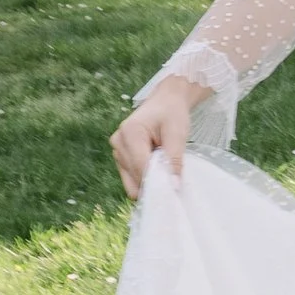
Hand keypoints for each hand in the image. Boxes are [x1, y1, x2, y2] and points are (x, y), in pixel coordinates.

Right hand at [111, 74, 200, 196]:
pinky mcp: (120, 157)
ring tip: (164, 168)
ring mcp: (117, 151)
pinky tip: (157, 168)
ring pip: (132, 181)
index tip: (174, 191)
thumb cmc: (172, 113)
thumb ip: (174, 159)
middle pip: (135, 176)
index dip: (157, 182)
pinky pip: (131, 178)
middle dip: (154, 182)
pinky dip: (145, 178)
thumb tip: (174, 186)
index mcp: (130, 132)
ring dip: (149, 181)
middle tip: (173, 180)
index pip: (141, 166)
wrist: (166, 102)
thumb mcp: (177, 133)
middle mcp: (118, 142)